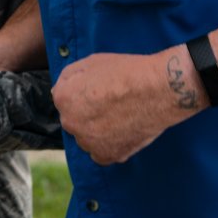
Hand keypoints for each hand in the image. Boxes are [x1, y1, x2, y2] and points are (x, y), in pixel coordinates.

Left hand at [52, 48, 198, 164]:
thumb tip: (60, 89)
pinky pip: (101, 153)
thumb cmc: (125, 72)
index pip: (64, 98)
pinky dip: (109, 145)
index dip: (82, 93)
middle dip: (87, 113)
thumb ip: (68, 77)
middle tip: (110, 104)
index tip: (98, 91)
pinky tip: (122, 131)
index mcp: (63, 98)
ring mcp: (88, 142)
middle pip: (74, 119)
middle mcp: (71, 123)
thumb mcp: (90, 62)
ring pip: (87, 137)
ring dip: (96, 131)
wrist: (157, 89)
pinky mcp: (108, 155)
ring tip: (120, 116)